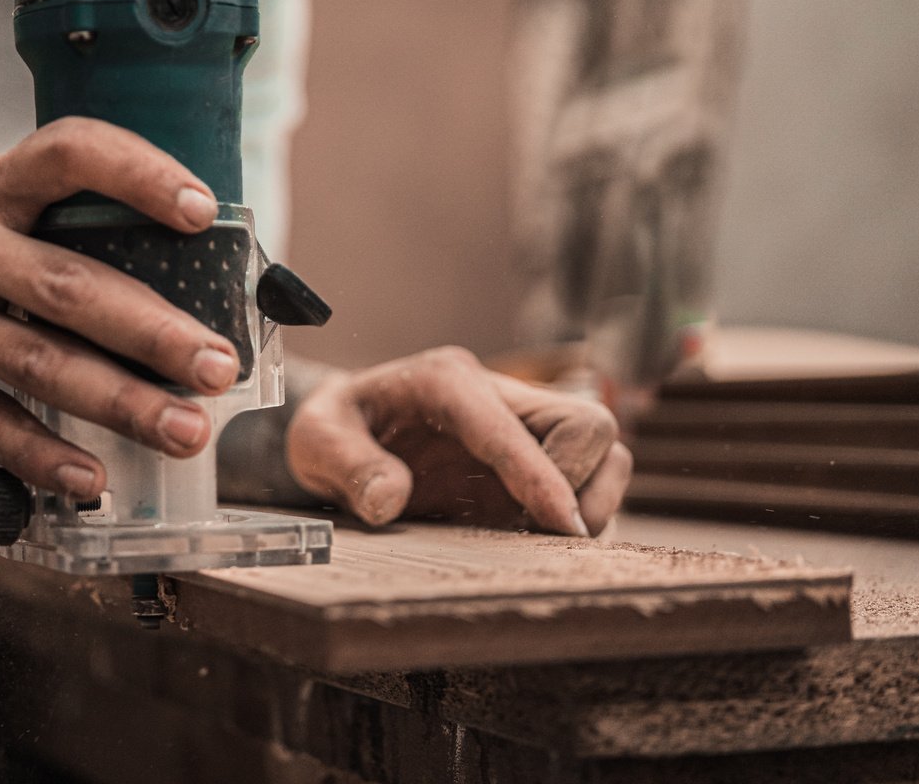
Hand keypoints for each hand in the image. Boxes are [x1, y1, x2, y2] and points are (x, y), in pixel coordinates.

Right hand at [0, 117, 240, 502]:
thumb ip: (58, 219)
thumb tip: (186, 259)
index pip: (67, 156)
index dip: (136, 174)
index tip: (198, 209)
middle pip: (67, 287)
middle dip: (152, 331)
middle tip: (219, 364)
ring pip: (38, 365)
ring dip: (120, 403)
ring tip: (185, 429)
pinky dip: (43, 456)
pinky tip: (93, 479)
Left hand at [285, 347, 632, 535]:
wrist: (347, 428)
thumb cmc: (336, 429)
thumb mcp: (316, 441)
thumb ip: (347, 465)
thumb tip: (389, 499)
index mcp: (443, 381)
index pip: (508, 423)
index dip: (539, 472)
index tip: (562, 523)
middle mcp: (495, 395)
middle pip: (585, 422)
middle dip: (577, 483)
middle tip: (535, 532)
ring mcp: (520, 426)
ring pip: (602, 449)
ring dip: (590, 500)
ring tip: (537, 538)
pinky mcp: (533, 458)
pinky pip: (590, 477)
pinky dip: (580, 511)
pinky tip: (534, 537)